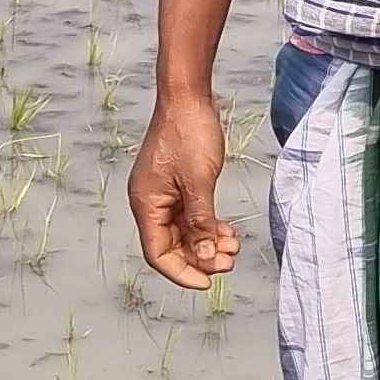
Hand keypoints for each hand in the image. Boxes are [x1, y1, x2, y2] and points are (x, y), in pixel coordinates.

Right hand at [129, 88, 241, 289]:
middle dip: (200, 258)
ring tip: (233, 246)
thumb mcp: (199, 182)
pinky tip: (227, 231)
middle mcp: (150, 203)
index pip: (158, 253)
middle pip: (172, 246)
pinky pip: (190, 216)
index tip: (207, 282)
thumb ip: (201, 223)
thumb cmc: (188, 133)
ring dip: (207, 243)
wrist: (189, 97)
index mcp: (146, 204)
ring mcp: (163, 194)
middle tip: (229, 262)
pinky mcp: (176, 186)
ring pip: (184, 233)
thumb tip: (203, 257)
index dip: (182, 272)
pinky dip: (208, 226)